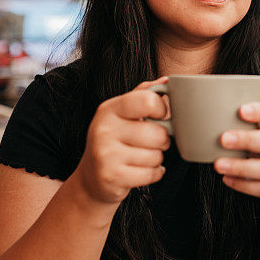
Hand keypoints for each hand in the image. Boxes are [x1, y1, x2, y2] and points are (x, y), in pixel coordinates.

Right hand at [73, 77, 170, 204]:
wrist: (92, 178)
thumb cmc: (115, 141)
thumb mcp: (123, 114)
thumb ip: (143, 95)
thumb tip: (167, 81)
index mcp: (110, 109)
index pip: (147, 100)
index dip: (163, 109)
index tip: (161, 116)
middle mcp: (104, 129)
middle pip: (158, 133)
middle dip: (162, 140)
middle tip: (151, 142)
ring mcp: (106, 154)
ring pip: (157, 155)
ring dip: (156, 159)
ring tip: (141, 157)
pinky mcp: (112, 176)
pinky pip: (152, 174)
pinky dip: (154, 173)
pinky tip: (140, 170)